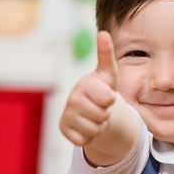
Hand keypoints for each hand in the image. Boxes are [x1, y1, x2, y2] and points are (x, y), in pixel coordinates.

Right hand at [59, 31, 117, 145]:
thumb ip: (106, 55)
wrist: (92, 109)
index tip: (106, 94)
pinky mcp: (63, 128)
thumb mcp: (108, 74)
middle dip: (106, 114)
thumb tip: (102, 33)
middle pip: (102, 116)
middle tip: (101, 107)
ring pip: (94, 130)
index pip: (107, 98)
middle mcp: (72, 97)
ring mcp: (67, 113)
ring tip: (95, 115)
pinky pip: (83, 140)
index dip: (110, 99)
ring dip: (99, 126)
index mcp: (85, 83)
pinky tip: (85, 125)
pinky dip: (88, 137)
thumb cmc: (101, 89)